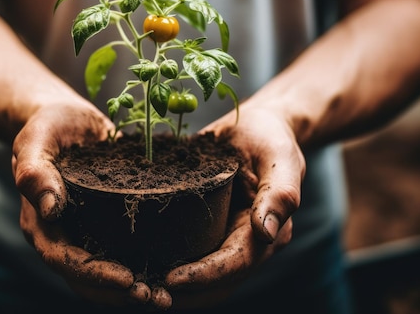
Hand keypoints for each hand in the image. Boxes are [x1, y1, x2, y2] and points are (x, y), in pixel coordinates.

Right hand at [12, 95, 156, 306]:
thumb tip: (50, 210)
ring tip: (163, 296)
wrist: (65, 118)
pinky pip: (120, 251)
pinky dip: (141, 264)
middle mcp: (62, 234)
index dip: (94, 274)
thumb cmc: (48, 126)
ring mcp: (83, 230)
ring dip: (131, 288)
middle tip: (155, 298)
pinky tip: (167, 268)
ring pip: (103, 272)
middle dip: (117, 292)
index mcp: (41, 222)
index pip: (64, 259)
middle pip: (85, 277)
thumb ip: (34, 171)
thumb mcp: (35, 140)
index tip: (127, 279)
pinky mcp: (104, 221)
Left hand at [158, 104, 303, 308]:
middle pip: (218, 282)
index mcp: (268, 230)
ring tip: (139, 288)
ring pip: (204, 276)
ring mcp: (229, 236)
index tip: (171, 279)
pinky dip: (170, 263)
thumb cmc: (270, 137)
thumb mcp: (279, 157)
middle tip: (145, 294)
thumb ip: (280, 193)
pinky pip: (192, 253)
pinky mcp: (211, 227)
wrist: (261, 125)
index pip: (235, 263)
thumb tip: (267, 233)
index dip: (205, 275)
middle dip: (186, 293)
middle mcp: (249, 241)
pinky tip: (140, 264)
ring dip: (176, 288)